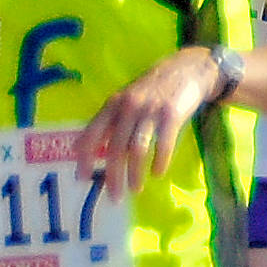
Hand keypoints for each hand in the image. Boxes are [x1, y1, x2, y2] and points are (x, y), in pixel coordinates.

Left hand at [73, 45, 226, 194]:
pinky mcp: (172, 114)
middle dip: (113, 176)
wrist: (186, 69)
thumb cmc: (152, 90)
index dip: (86, 157)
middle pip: (116, 148)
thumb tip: (80, 148)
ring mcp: (151, 110)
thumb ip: (107, 121)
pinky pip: (163, 144)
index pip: (93, 134)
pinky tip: (157, 173)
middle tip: (113, 197)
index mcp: (113, 104)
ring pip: (138, 149)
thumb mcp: (126, 100)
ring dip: (135, 174)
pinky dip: (159, 162)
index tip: (83, 178)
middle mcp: (129, 107)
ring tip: (135, 189)